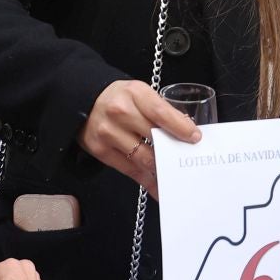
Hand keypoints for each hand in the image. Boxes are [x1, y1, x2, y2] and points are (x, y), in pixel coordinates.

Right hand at [79, 79, 201, 196]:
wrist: (84, 102)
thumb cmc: (119, 98)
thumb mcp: (139, 94)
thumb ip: (159, 110)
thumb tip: (186, 132)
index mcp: (134, 93)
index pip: (161, 113)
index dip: (180, 127)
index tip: (195, 138)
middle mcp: (119, 112)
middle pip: (153, 138)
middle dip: (173, 151)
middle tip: (188, 160)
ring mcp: (108, 132)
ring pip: (143, 158)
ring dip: (162, 169)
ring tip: (176, 176)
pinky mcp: (100, 150)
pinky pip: (129, 170)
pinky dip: (147, 180)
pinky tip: (158, 186)